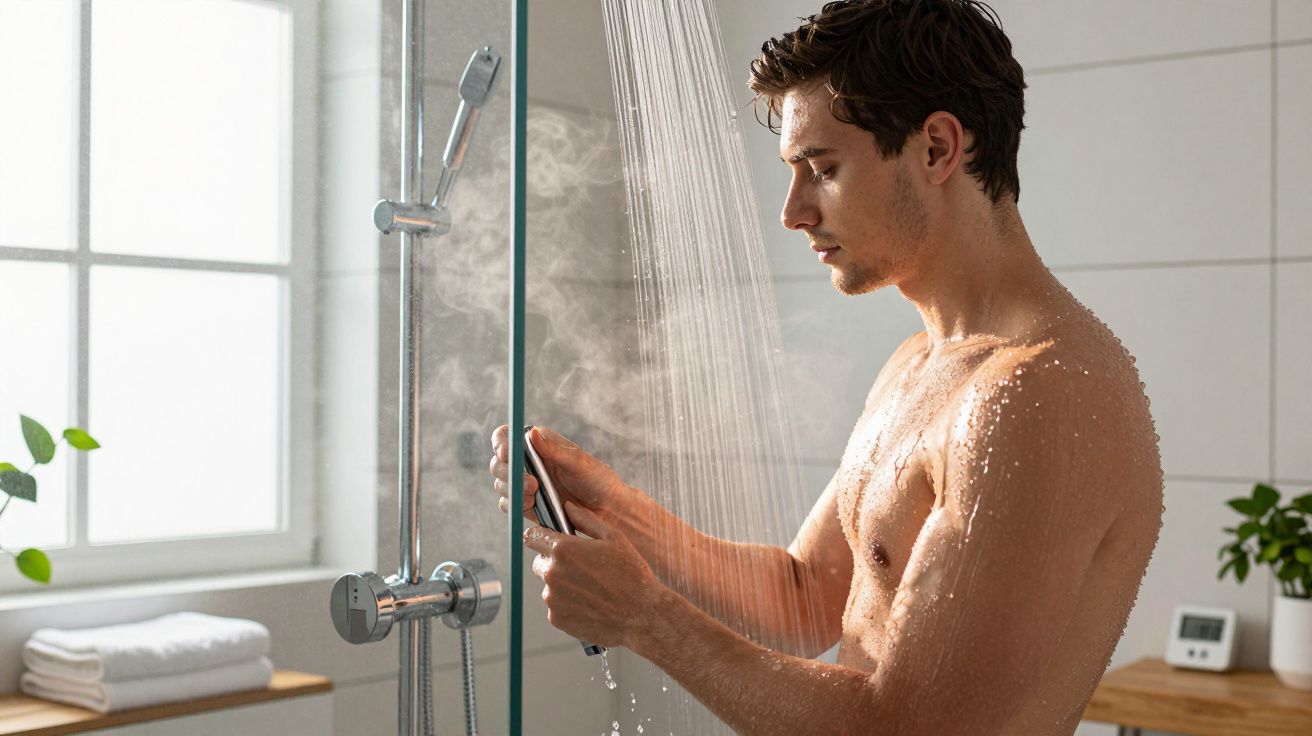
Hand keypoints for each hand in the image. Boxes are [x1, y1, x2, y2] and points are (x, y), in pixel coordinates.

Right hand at [488, 424, 626, 519]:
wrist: (607, 510)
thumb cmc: (597, 479)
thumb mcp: (579, 462)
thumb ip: (554, 450)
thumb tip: (533, 432)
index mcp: (538, 443)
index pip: (507, 436)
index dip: (501, 443)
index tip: (507, 454)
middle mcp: (527, 462)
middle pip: (498, 462)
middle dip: (507, 473)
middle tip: (531, 483)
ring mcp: (525, 483)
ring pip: (501, 484)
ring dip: (513, 490)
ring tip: (535, 496)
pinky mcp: (526, 504)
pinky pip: (510, 504)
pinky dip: (515, 505)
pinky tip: (532, 505)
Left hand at [523, 501, 666, 648]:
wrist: (641, 615)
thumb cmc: (631, 574)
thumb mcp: (614, 538)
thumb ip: (586, 519)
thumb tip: (568, 507)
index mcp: (563, 549)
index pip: (531, 537)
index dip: (540, 536)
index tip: (548, 540)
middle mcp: (552, 574)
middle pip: (540, 563)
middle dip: (554, 563)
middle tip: (581, 568)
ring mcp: (553, 598)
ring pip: (549, 586)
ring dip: (563, 585)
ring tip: (592, 589)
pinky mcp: (556, 618)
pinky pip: (556, 606)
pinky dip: (568, 605)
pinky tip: (590, 604)